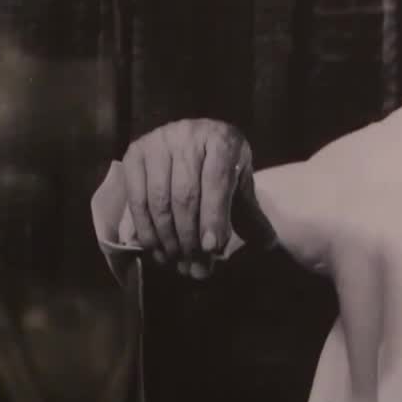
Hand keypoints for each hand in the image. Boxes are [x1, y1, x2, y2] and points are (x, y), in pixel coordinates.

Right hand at [121, 119, 252, 278]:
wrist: (194, 138)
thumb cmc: (221, 164)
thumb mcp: (240, 182)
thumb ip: (250, 212)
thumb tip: (267, 245)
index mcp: (222, 140)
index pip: (217, 182)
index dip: (214, 217)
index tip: (212, 248)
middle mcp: (188, 135)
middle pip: (185, 195)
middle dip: (189, 236)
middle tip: (194, 265)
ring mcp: (158, 142)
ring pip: (159, 200)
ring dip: (167, 238)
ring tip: (176, 261)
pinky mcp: (134, 153)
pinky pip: (137, 199)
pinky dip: (146, 228)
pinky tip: (156, 248)